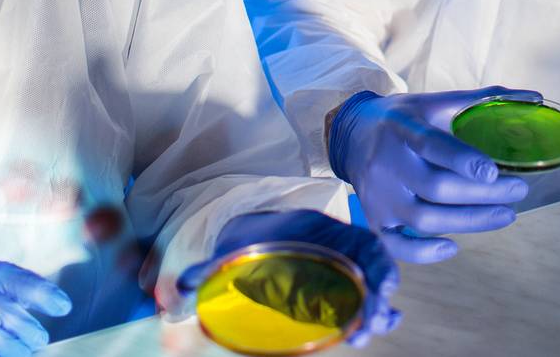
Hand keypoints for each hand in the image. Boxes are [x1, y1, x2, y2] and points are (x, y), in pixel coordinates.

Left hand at [180, 210, 399, 347]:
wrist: (245, 236)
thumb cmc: (241, 242)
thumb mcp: (224, 251)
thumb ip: (203, 272)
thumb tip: (175, 297)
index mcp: (314, 229)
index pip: (355, 239)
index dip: (376, 261)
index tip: (384, 286)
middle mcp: (332, 246)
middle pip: (367, 266)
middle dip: (376, 294)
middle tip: (373, 322)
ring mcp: (334, 266)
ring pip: (366, 284)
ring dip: (375, 308)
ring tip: (372, 330)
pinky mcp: (330, 288)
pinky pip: (356, 297)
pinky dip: (368, 312)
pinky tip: (368, 329)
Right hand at [328, 87, 539, 262]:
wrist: (351, 135)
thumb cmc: (404, 119)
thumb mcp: (434, 102)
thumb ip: (480, 101)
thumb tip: (534, 99)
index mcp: (402, 127)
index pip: (431, 145)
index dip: (462, 159)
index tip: (493, 171)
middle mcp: (387, 163)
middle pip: (436, 188)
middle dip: (482, 195)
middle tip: (518, 191)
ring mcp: (378, 195)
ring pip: (424, 219)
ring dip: (469, 222)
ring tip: (506, 215)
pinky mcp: (374, 218)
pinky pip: (397, 245)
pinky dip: (424, 252)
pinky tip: (453, 246)